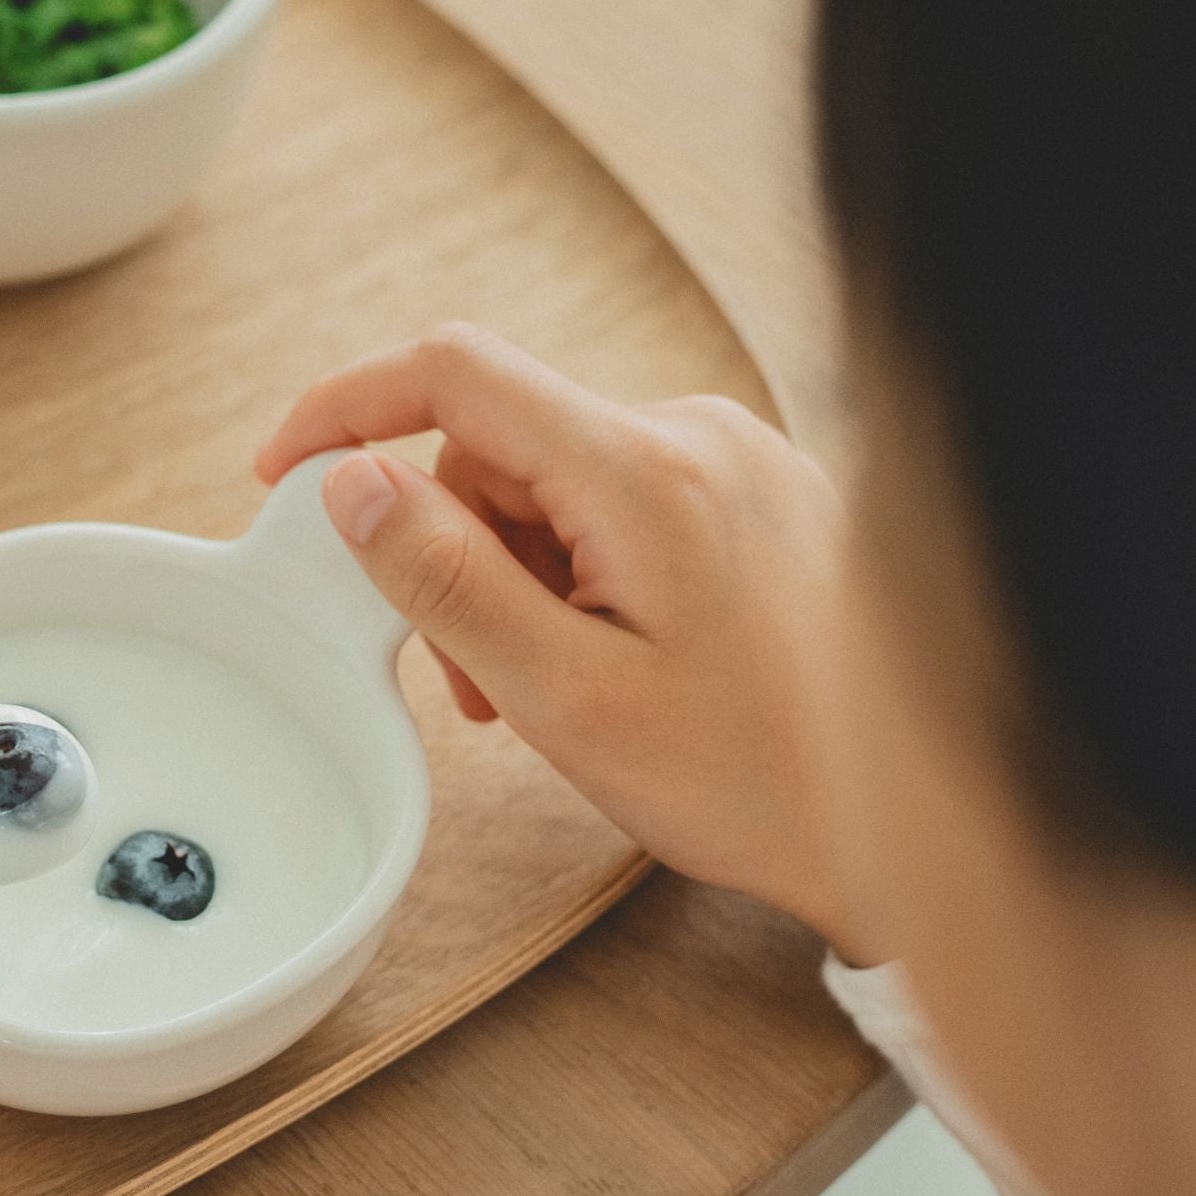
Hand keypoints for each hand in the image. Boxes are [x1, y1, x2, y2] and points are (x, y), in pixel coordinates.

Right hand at [258, 325, 869, 958]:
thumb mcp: (569, 698)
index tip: (284, 473)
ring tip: (548, 691)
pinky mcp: (755, 492)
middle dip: (454, 547)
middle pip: (502, 440)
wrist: (911, 824)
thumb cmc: (755, 780)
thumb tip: (351, 481)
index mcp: (647, 470)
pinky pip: (621, 500)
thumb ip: (449, 579)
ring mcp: (735, 458)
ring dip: (519, 573)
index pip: (455, 371)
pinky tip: (608, 659)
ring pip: (557, 478)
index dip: (347, 408)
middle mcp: (697, 434)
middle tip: (470, 679)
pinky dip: (580, 570)